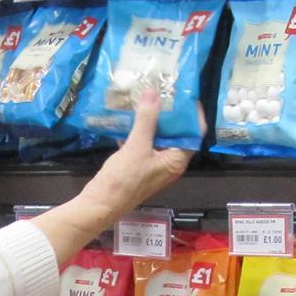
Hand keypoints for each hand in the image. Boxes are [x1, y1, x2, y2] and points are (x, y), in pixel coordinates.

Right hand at [80, 90, 194, 221]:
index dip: (192, 114)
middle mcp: (169, 163)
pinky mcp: (139, 166)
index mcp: (176, 161)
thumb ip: (146, 119)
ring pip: (158, 138)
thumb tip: (153, 92)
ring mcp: (154, 165)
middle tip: (163, 92)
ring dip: (152, 121)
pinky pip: (144, 144)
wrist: (101, 204)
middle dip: (169, 114)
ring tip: (146, 100)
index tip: (185, 95)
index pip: (194, 133)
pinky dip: (138, 132)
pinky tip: (128, 118)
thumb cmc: (124, 179)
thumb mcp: (136, 146)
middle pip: (177, 134)